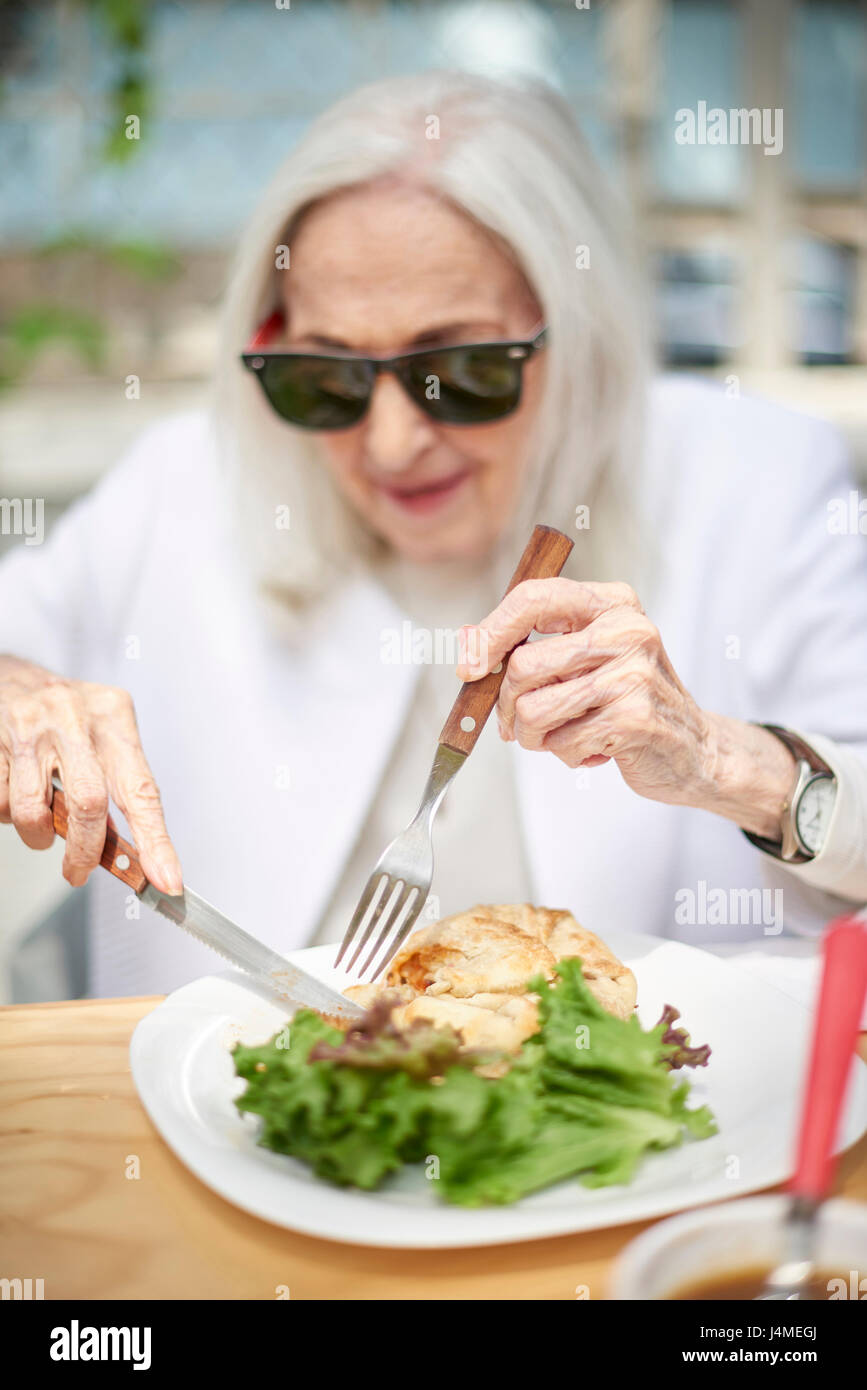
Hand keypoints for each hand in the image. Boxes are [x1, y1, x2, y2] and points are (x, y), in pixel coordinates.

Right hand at [0, 655, 182, 892]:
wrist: (12, 677)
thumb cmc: (68, 715)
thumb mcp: (105, 735)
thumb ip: (116, 785)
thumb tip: (125, 850)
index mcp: (114, 718)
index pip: (142, 790)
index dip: (156, 841)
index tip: (166, 879)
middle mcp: (76, 719)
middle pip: (89, 804)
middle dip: (85, 851)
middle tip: (79, 871)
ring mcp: (32, 727)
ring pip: (33, 811)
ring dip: (38, 837)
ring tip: (42, 829)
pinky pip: (2, 804)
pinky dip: (10, 816)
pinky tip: (18, 795)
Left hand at [456, 579, 794, 836]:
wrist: (696, 749)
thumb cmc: (629, 702)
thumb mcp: (589, 658)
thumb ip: (537, 646)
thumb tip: (467, 645)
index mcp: (612, 604)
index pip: (532, 598)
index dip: (490, 633)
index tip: (468, 665)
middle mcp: (626, 631)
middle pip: (522, 666)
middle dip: (509, 706)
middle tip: (525, 723)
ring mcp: (633, 674)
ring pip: (532, 710)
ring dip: (534, 737)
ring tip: (563, 736)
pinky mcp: (634, 718)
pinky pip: (561, 743)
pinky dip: (566, 755)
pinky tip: (595, 748)